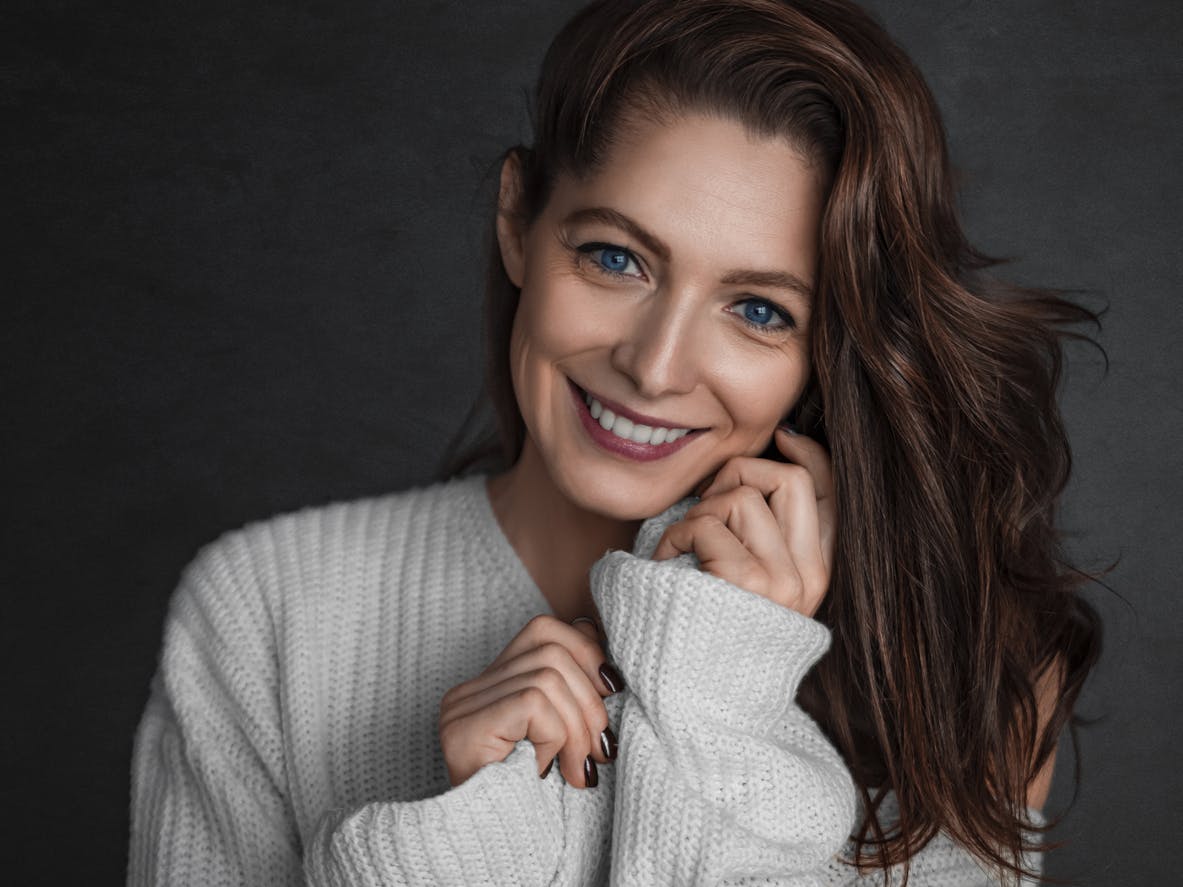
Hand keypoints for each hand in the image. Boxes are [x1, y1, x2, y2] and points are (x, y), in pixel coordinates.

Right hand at [437, 614, 622, 787]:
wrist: (497, 854)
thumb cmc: (534, 802)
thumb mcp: (562, 738)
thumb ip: (573, 695)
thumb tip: (607, 656)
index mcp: (489, 685)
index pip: (544, 630)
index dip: (587, 651)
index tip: (612, 691)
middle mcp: (467, 690)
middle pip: (551, 647)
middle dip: (590, 698)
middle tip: (600, 748)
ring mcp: (461, 706)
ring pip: (548, 677)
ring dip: (577, 726)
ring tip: (579, 768)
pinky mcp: (465, 725)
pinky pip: (534, 703)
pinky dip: (556, 735)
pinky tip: (553, 769)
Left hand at [652, 427, 834, 616]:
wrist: (695, 699)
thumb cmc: (707, 630)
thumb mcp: (749, 580)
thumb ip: (764, 532)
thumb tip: (771, 456)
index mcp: (816, 573)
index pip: (832, 493)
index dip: (809, 452)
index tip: (781, 437)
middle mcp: (808, 576)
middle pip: (789, 478)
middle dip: (740, 473)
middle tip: (708, 503)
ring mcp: (782, 581)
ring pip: (742, 496)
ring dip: (698, 510)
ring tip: (683, 546)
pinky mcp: (747, 582)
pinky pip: (707, 522)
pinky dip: (675, 534)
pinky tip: (666, 562)